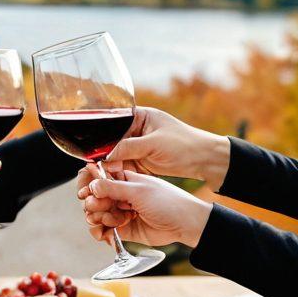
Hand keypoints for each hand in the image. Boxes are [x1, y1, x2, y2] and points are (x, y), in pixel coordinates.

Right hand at [79, 166, 211, 248]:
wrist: (184, 224)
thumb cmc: (168, 202)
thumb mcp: (139, 191)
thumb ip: (114, 188)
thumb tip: (92, 185)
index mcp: (124, 180)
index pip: (98, 179)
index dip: (89, 187)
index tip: (86, 193)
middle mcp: (120, 195)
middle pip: (93, 198)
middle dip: (93, 204)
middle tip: (101, 207)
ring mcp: (120, 212)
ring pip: (96, 214)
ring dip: (98, 218)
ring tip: (113, 221)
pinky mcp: (122, 228)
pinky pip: (103, 229)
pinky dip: (100, 232)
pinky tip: (106, 233)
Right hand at [104, 107, 229, 189]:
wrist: (205, 160)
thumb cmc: (184, 144)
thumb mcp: (154, 144)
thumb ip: (128, 147)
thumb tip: (105, 155)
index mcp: (139, 117)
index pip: (113, 123)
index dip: (101, 135)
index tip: (92, 150)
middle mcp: (136, 130)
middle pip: (111, 141)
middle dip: (104, 154)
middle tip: (98, 166)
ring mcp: (138, 146)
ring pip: (116, 155)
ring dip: (110, 165)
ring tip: (105, 175)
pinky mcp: (141, 160)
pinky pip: (124, 165)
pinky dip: (119, 172)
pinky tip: (112, 179)